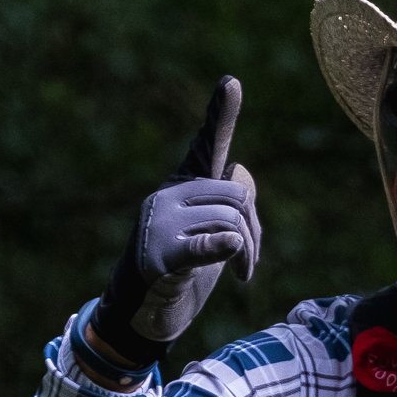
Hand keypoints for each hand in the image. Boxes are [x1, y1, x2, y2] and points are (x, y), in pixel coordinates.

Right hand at [93, 76, 261, 360]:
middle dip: (254, 229)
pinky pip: (204, 244)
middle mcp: (169, 196)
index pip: (207, 145)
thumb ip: (231, 201)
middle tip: (250, 263)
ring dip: (247, 252)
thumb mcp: (210, 231)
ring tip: (241, 274)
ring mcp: (162, 224)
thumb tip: (244, 177)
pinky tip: (231, 250)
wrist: (142, 314)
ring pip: (231, 220)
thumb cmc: (181, 272)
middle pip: (237, 194)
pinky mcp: (162, 257)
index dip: (221, 114)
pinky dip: (223, 246)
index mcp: (182, 185)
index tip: (232, 82)